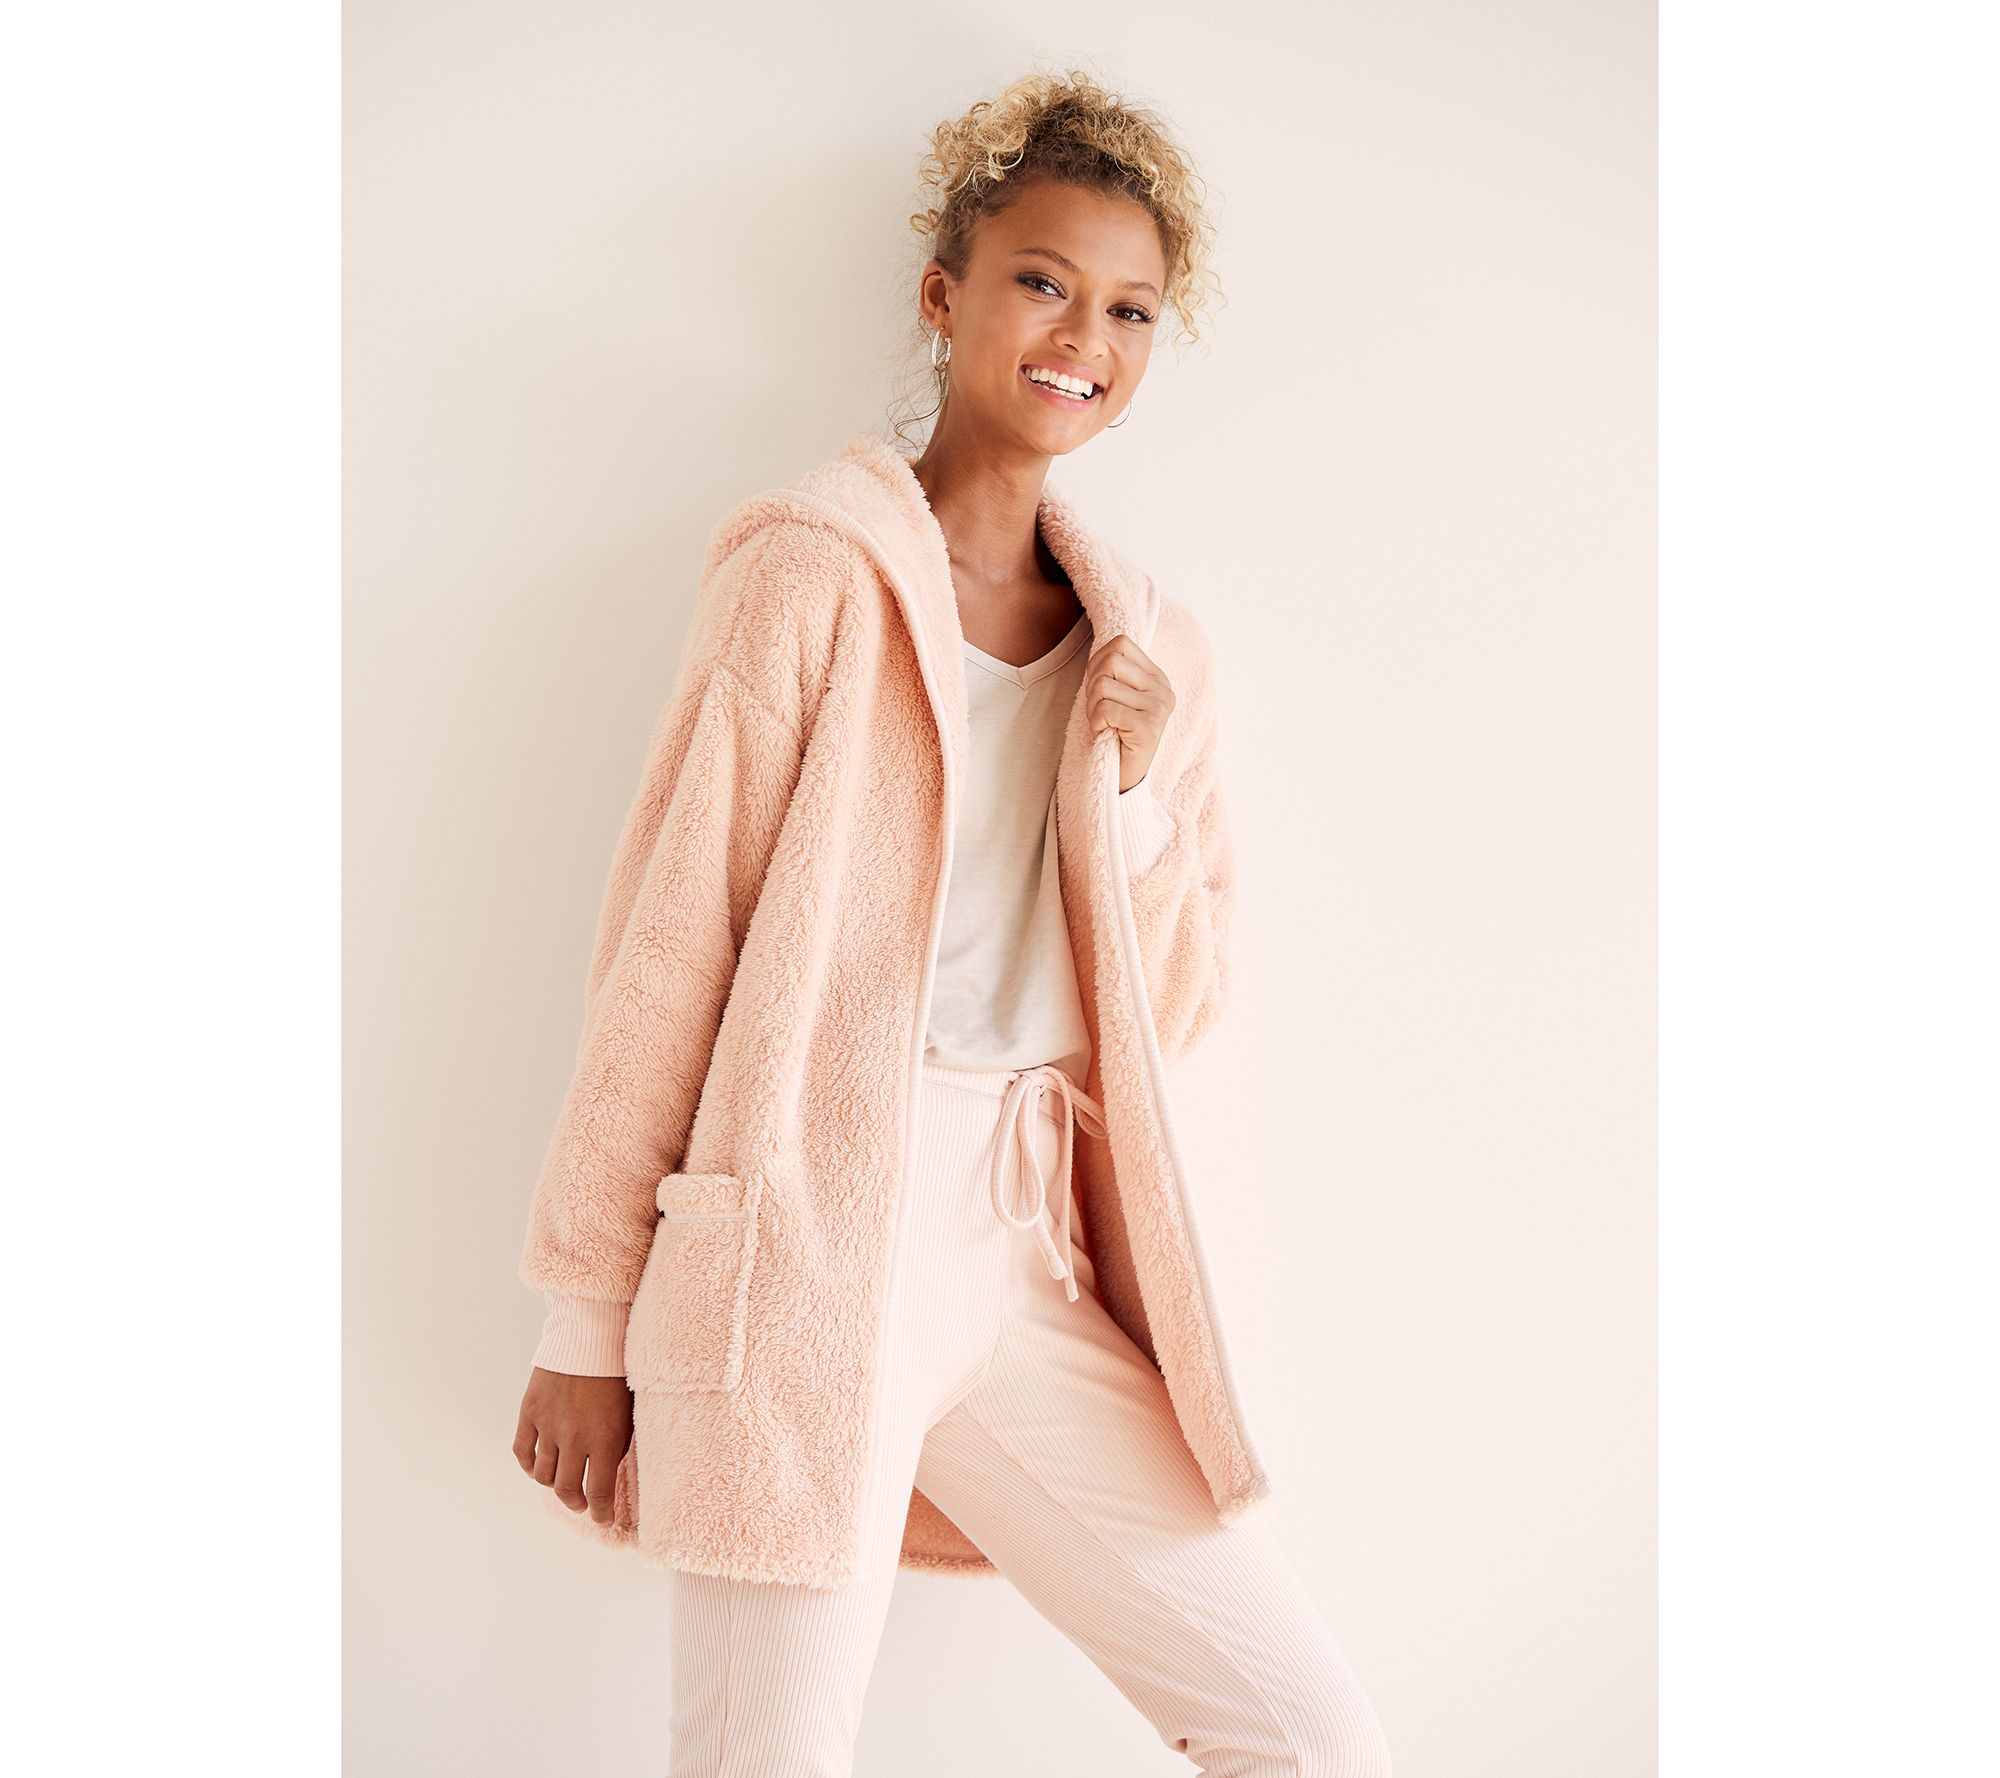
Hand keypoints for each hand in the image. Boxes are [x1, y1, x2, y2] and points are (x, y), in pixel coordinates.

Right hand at [513, 1367, 633, 1525]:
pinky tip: (540, 1467)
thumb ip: (617, 1446)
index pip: (599, 1493)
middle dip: (577, 1504)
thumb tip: (609, 1474)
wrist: (590, 1334)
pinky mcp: (530, 1412)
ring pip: (544, 1475)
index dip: (601, 1514)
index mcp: (606, 1439)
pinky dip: (529, 1466)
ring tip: (563, 1484)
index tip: (603, 1520)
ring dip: (554, 1485)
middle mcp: (574, 1438)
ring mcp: (548, 1426)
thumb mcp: (628, 1413)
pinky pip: (523, 1452)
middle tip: (582, 1505)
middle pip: (568, 1490)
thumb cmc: (617, 1373)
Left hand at [1084, 633, 1175, 792]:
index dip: (1098, 662)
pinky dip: (1095, 723)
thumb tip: (1100, 649)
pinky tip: (1105, 733)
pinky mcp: (1149, 728)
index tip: (1098, 688)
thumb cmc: (1115, 734)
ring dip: (1092, 707)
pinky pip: (1105, 709)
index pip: (1120, 644)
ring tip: (1102, 723)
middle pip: (1110, 662)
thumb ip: (1114, 671)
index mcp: (1157, 677)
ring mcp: (1159, 708)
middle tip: (1098, 710)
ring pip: (1103, 686)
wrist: (1125, 776)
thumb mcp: (1116, 696)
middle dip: (1092, 686)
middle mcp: (1163, 690)